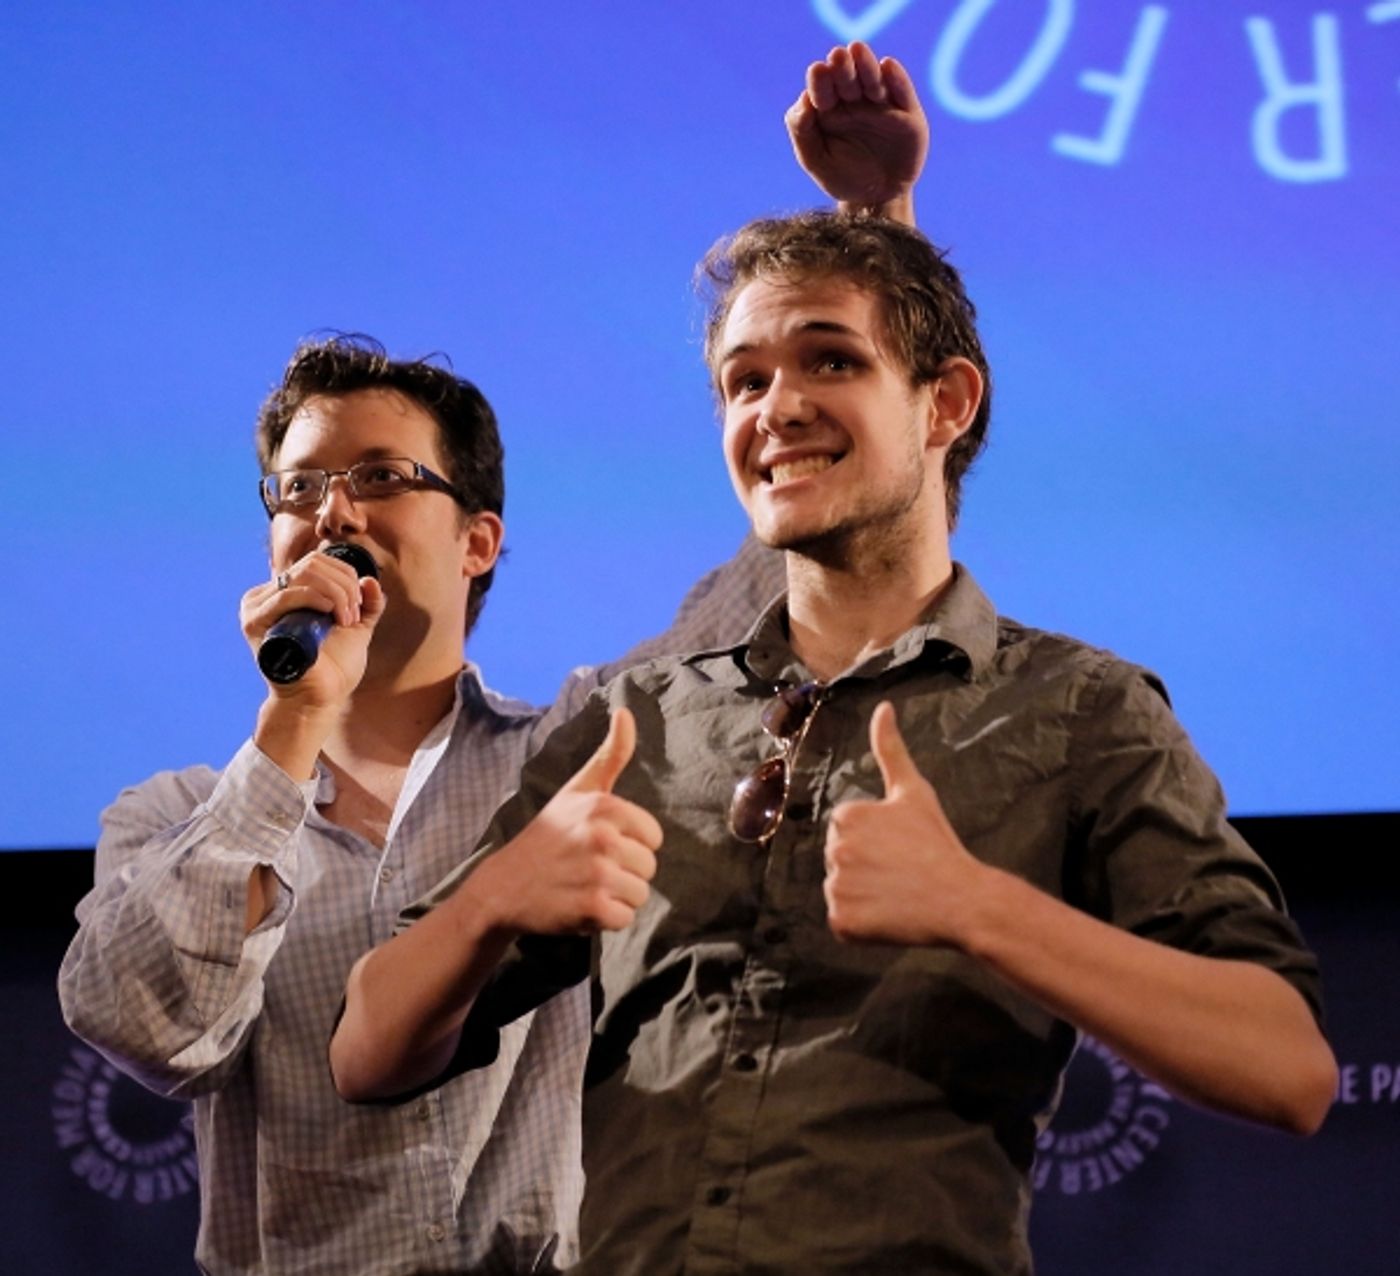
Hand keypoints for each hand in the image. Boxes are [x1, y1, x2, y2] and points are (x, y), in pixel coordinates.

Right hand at [240, 550, 385, 711]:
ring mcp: (258, 607)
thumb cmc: (334, 667)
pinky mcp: (255, 622)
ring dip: (335, 594)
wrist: (321, 699)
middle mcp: (268, 595)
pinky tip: (329, 614)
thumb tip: (371, 580)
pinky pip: (285, 596)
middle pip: (311, 564)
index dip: (346, 575)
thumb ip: (368, 605)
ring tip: (346, 621)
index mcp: (288, 592)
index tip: (360, 605)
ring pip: (302, 575)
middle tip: (354, 614)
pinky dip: (314, 598)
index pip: (317, 562)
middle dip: (344, 585)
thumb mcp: (357, 628)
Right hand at [474, 709, 662, 934]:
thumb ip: (610, 754)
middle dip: (624, 874)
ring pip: (640, 895)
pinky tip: (580, 907)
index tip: (600, 846)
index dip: (631, 845)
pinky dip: (605, 920)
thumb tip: (627, 711)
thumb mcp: (577, 788)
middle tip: (588, 869)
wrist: (502, 886)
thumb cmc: (548, 836)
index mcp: (604, 806)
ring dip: (616, 898)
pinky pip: (624, 919)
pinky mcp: (590, 907)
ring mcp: (596, 873)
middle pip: (649, 868)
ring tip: (584, 887)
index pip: (653, 837)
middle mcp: (602, 836)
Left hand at [787, 41, 927, 221]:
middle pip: (848, 77)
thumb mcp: (815, 160)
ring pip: (874, 79)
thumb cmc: (841, 178)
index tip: (817, 72)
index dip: (820, 79)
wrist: (875, 202)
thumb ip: (802, 130)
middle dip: (843, 67)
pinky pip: (902, 92)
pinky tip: (887, 66)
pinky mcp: (907, 113)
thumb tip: (803, 100)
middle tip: (837, 56)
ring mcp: (882, 105)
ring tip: (857, 51)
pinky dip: (896, 78)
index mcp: (829, 108)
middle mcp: (855, 101)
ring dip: (866, 65)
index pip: (823, 87)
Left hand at [824, 701, 983, 945]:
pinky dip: (862, 926)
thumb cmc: (939, 843)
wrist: (962, 898)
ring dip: (863, 896)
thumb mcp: (914, 791)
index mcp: (845, 816)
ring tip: (897, 893)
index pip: (846, 831)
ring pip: (841, 891)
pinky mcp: (841, 921)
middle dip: (865, 866)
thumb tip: (882, 706)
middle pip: (840, 860)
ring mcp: (836, 887)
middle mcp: (834, 850)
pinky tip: (889, 916)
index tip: (900, 847)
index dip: (875, 841)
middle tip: (901, 871)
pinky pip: (842, 923)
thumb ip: (891, 749)